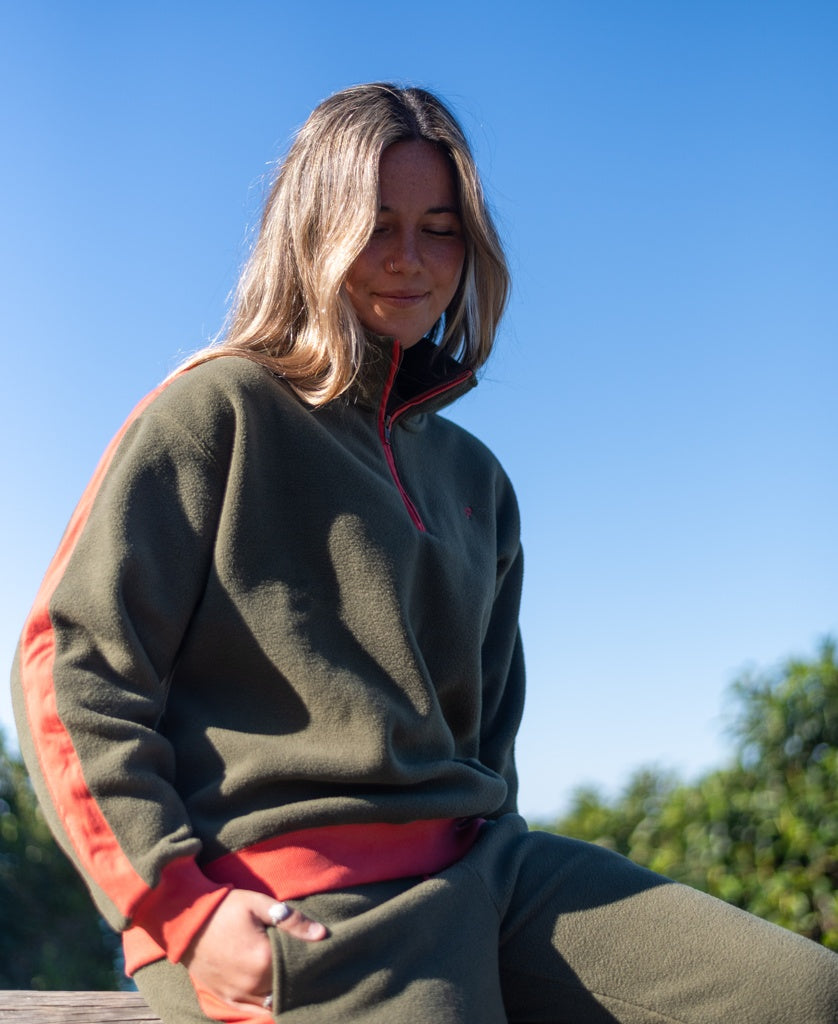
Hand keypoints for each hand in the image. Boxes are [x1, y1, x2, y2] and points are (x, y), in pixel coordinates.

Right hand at [182, 889, 327, 1010]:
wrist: (186, 921)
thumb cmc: (225, 908)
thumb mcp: (260, 905)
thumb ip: (292, 921)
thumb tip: (321, 934)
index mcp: (263, 961)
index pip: (298, 970)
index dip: (308, 962)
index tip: (315, 955)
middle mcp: (251, 985)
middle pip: (286, 989)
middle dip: (296, 979)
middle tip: (304, 966)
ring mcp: (236, 995)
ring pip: (270, 1003)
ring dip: (281, 993)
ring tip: (290, 978)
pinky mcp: (225, 998)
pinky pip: (251, 1010)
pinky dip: (264, 1004)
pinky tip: (273, 993)